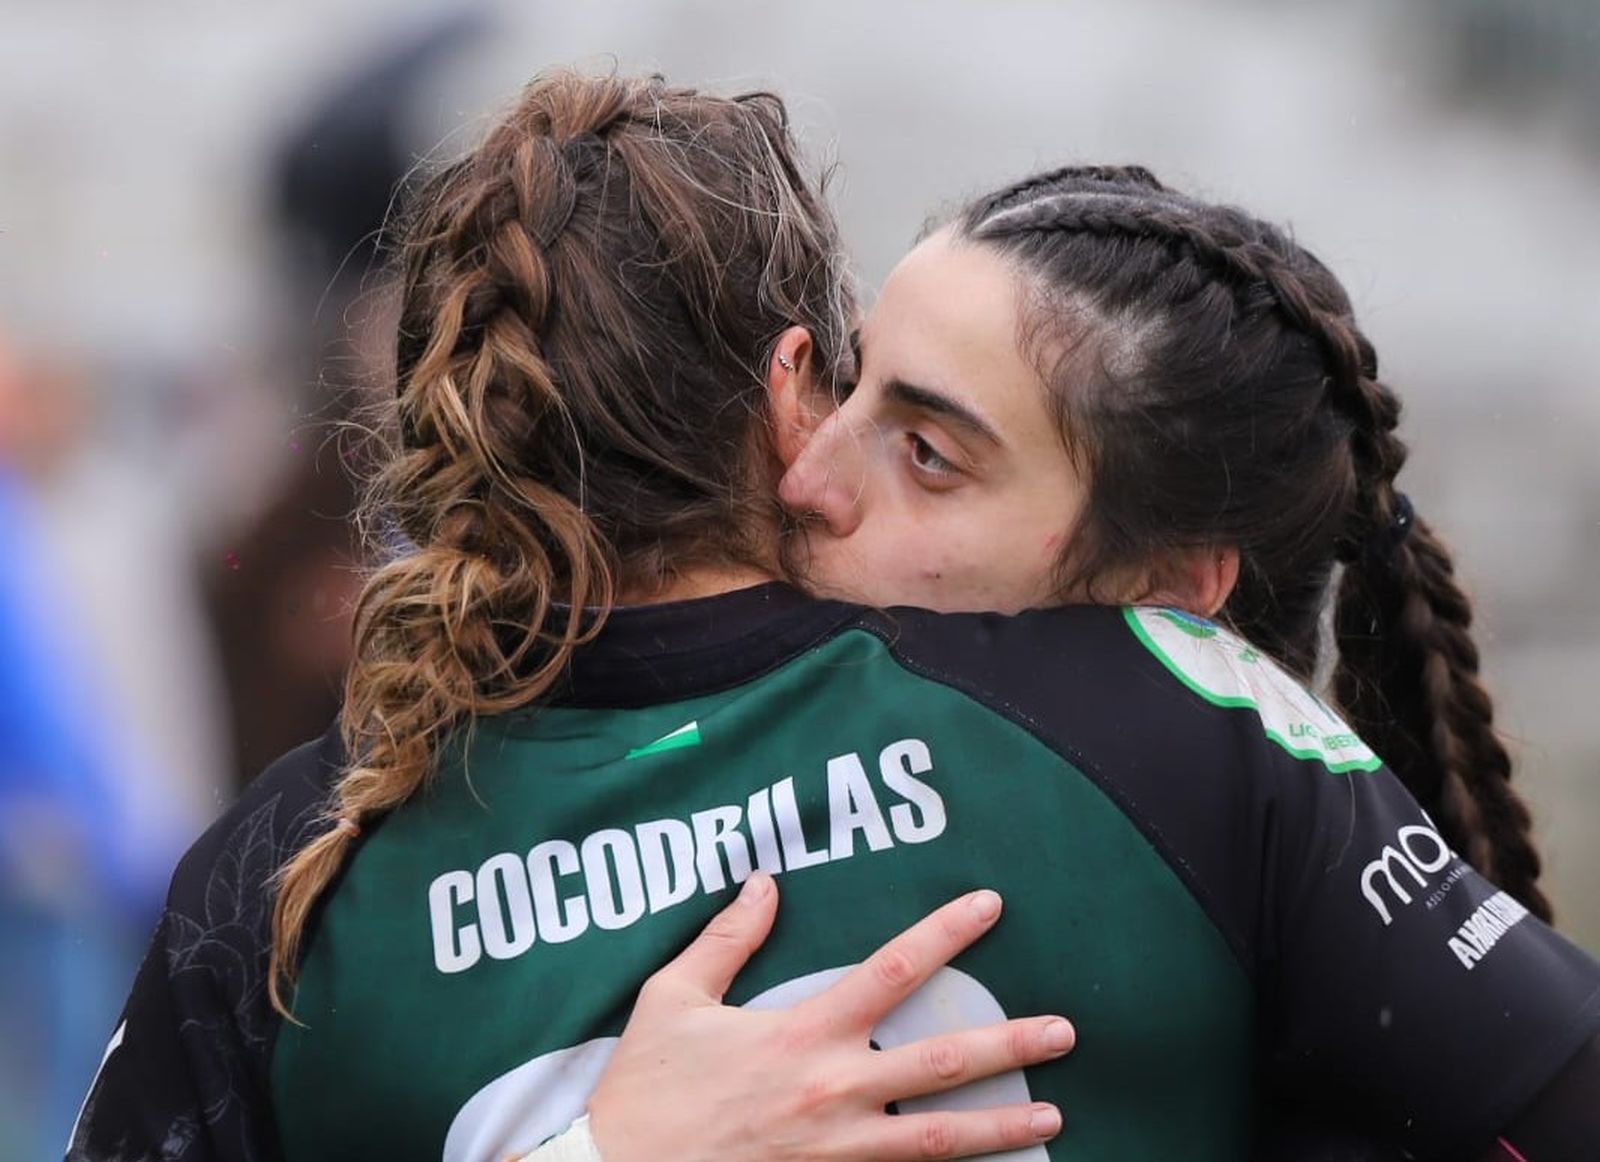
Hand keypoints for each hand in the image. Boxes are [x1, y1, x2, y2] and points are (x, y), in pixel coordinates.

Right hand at [586, 873, 1072, 1161]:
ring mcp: (837, 1149)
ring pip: (939, 1140)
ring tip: (1054, 1117)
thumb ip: (727, 938)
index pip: (893, 968)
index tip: (990, 905)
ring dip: (1002, 1126)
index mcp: (803, 1032)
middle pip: (943, 1062)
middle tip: (1066, 1032)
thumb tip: (765, 882)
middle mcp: (834, 1090)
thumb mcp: (675, 998)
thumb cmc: (646, 1089)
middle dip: (1012, 1044)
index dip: (947, 931)